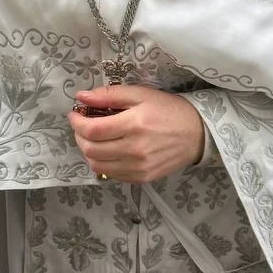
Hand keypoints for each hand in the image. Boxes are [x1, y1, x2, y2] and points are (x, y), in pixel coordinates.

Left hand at [68, 84, 204, 181]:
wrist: (198, 134)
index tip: (75, 114)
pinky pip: (112, 175)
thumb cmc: (169, 110)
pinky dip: (103, 163)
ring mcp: (139, 167)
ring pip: (97, 166)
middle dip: (79, 137)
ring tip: (93, 139)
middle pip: (91, 150)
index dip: (77, 123)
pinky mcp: (142, 178)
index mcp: (134, 124)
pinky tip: (108, 151)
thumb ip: (109, 95)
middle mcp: (135, 149)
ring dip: (88, 151)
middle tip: (82, 126)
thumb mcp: (141, 94)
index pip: (93, 130)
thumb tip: (81, 97)